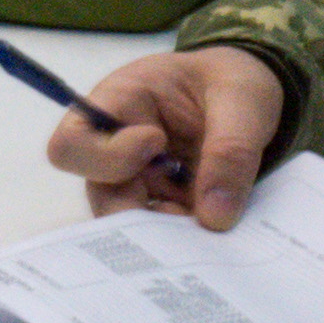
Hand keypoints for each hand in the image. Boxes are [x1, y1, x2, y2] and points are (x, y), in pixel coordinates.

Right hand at [50, 46, 281, 227]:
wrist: (251, 95)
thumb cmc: (231, 82)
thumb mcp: (243, 100)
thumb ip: (231, 150)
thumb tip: (214, 218)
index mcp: (119, 104)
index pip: (73, 143)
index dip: (107, 156)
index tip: (156, 142)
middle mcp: (117, 148)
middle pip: (99, 193)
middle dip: (141, 213)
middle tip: (187, 216)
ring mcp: (140, 180)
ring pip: (132, 221)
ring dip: (170, 233)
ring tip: (213, 226)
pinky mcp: (166, 203)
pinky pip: (166, 233)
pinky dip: (189, 240)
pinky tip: (217, 236)